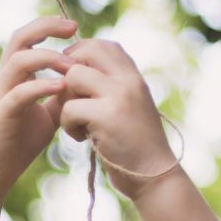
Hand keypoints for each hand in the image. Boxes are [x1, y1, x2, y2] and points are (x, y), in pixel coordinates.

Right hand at [0, 14, 78, 200]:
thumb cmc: (17, 143)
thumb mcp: (47, 115)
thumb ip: (61, 96)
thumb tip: (85, 82)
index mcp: (16, 77)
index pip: (28, 39)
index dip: (50, 26)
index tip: (76, 28)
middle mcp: (5, 80)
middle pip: (19, 38)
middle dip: (46, 27)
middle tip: (74, 28)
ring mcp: (1, 96)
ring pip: (18, 61)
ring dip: (48, 58)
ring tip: (72, 66)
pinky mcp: (1, 116)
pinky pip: (19, 93)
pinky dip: (41, 87)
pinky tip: (61, 88)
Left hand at [51, 37, 176, 197]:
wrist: (153, 176)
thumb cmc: (134, 144)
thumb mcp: (128, 106)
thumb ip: (110, 85)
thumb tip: (76, 65)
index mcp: (133, 76)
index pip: (102, 45)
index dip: (80, 55)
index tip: (73, 80)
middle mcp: (129, 80)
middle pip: (84, 53)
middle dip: (67, 74)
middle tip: (70, 99)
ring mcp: (119, 96)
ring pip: (72, 78)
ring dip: (67, 102)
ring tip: (80, 123)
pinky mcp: (107, 116)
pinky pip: (69, 108)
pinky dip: (69, 126)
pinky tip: (83, 139)